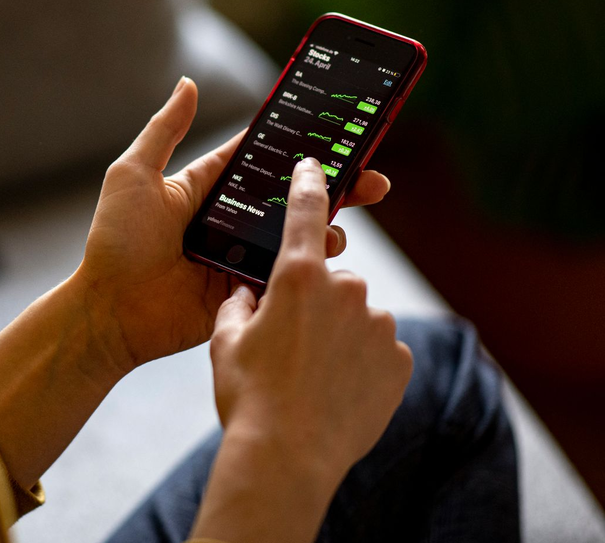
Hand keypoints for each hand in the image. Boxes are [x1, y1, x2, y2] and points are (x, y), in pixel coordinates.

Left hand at [68, 77, 389, 372]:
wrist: (110, 311)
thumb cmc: (115, 241)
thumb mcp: (134, 175)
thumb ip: (164, 129)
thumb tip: (188, 82)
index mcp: (207, 187)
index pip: (262, 158)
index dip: (299, 145)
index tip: (341, 130)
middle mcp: (229, 220)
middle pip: (291, 197)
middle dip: (335, 186)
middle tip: (373, 179)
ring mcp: (240, 257)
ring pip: (296, 236)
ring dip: (328, 227)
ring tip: (341, 225)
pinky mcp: (246, 291)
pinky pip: (286, 275)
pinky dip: (310, 266)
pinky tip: (328, 258)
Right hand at [189, 157, 413, 542]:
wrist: (287, 457)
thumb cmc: (247, 396)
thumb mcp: (225, 342)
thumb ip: (238, 305)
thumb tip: (248, 294)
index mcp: (297, 276)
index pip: (306, 211)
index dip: (310, 184)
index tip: (316, 166)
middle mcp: (345, 290)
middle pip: (331, 281)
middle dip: (314, 304)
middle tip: (288, 346)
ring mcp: (378, 325)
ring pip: (356, 317)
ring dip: (338, 336)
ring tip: (310, 378)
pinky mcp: (399, 360)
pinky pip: (378, 350)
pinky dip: (361, 364)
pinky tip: (336, 391)